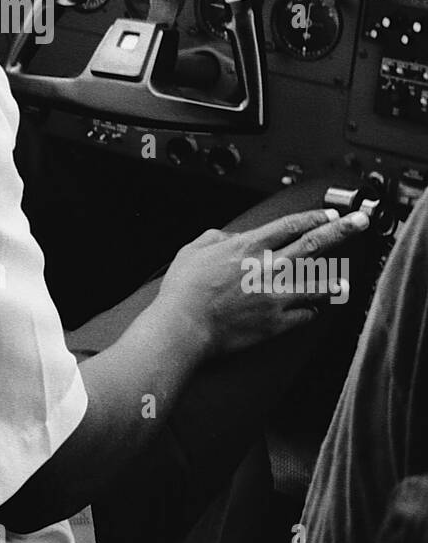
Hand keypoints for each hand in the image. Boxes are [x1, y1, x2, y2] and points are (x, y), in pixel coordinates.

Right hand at [155, 207, 367, 356]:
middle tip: (359, 222)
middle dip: (342, 230)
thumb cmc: (183, 291)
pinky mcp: (275, 324)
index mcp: (248, 247)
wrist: (183, 327)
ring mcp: (275, 297)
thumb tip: (232, 237)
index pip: (290, 225)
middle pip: (314, 244)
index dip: (313, 217)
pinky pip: (304, 315)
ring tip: (343, 281)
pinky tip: (314, 309)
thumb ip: (216, 237)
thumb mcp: (193, 250)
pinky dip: (311, 311)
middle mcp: (268, 269)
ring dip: (333, 280)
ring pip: (317, 283)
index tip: (327, 215)